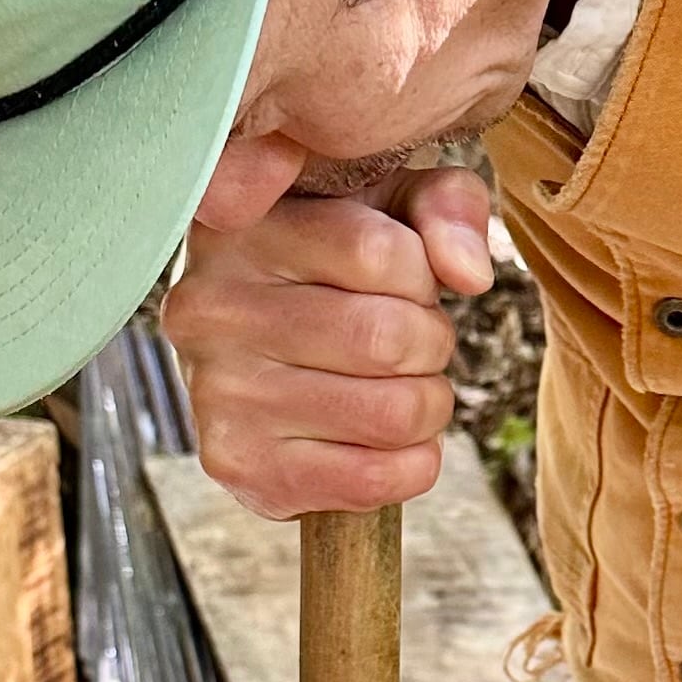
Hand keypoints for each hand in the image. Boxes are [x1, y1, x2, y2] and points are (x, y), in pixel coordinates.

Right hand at [161, 166, 491, 519]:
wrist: (255, 349)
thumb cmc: (331, 264)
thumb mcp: (390, 202)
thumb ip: (444, 205)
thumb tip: (470, 275)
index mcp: (241, 228)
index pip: (381, 253)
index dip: (422, 276)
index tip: (404, 283)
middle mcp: (210, 309)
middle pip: (389, 339)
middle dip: (431, 345)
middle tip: (412, 346)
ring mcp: (217, 393)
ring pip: (393, 414)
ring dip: (426, 405)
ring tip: (397, 387)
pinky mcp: (238, 465)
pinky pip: (375, 479)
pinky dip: (412, 463)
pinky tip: (386, 439)